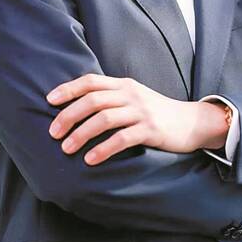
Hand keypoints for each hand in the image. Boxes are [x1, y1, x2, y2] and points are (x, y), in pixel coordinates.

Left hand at [46, 74, 222, 164]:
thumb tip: (77, 107)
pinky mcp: (151, 130)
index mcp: (124, 85)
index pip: (91, 81)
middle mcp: (131, 94)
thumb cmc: (157, 113)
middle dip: (69, 116)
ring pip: (104, 119)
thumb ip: (112, 98)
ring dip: (81, 134)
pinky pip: (122, 138)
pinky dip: (103, 149)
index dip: (68, 89)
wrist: (192, 122)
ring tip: (66, 149)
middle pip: (93, 100)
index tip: (49, 101)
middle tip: (53, 133)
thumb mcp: (135, 98)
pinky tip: (91, 160)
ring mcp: (142, 111)